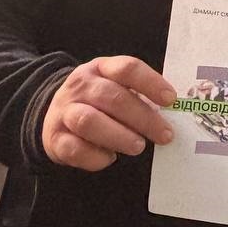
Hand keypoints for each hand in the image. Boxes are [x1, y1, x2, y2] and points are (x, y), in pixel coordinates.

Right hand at [42, 56, 176, 171]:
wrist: (55, 114)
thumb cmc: (98, 101)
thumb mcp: (116, 86)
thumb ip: (140, 95)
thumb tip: (172, 112)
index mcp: (100, 68)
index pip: (126, 68)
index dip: (150, 83)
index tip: (170, 100)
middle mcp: (80, 86)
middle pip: (111, 97)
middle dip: (142, 117)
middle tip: (164, 134)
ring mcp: (64, 112)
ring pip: (89, 121)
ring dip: (119, 136)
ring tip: (138, 146)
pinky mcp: (55, 139)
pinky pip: (75, 149)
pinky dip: (96, 157)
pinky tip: (110, 158)